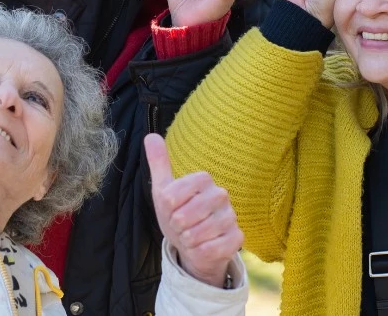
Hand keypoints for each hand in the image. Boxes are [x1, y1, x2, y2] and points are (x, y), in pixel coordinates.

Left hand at [145, 134, 241, 287]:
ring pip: (197, 234)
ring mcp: (231, 217)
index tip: (171, 210)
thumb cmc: (178, 214)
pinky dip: (199, 252)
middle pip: (183, 215)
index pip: (172, 195)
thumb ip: (159, 163)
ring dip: (187, 240)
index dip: (166, 208)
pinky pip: (211, 249)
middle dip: (176, 226)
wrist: (193, 246)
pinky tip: (201, 248)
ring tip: (190, 236)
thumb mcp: (163, 190)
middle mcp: (221, 195)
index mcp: (203, 180)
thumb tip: (151, 136)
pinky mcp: (237, 238)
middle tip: (180, 226)